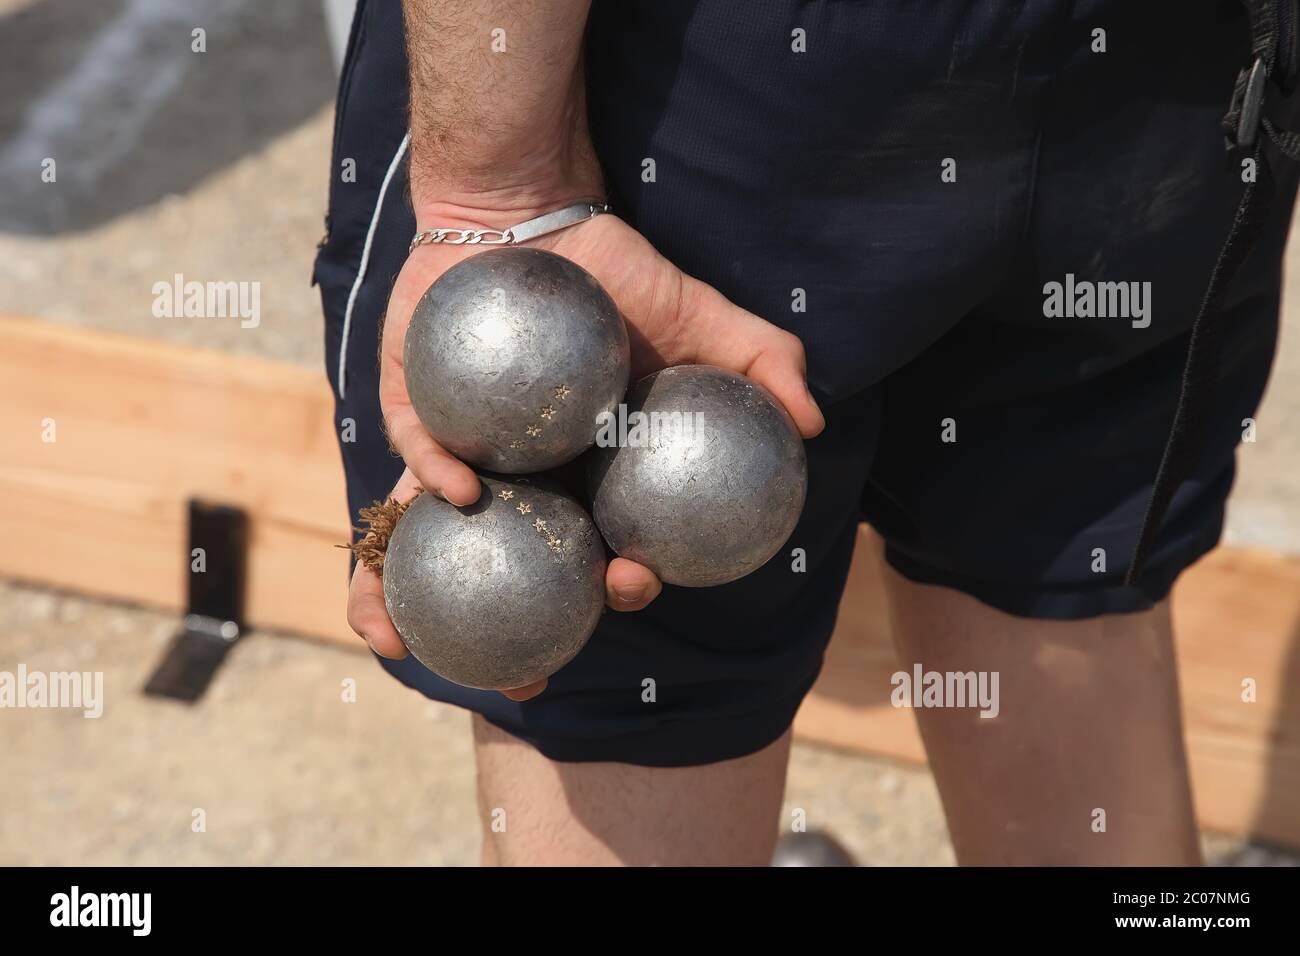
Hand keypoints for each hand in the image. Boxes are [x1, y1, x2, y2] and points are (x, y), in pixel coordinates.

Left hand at [349, 201, 824, 699]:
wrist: (528, 207)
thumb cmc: (614, 269)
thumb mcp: (700, 313)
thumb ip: (760, 361)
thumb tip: (811, 419)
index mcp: (588, 469)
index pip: (603, 545)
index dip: (620, 583)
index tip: (638, 586)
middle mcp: (525, 471)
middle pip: (518, 565)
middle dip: (516, 636)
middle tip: (525, 676)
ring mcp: (464, 446)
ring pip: (439, 539)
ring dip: (414, 597)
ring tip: (411, 645)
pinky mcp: (412, 408)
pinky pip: (418, 454)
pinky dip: (437, 476)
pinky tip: (457, 493)